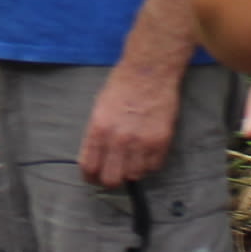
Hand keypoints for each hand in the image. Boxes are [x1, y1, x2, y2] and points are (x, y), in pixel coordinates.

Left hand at [78, 57, 179, 188]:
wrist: (149, 71)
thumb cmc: (122, 86)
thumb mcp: (99, 109)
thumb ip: (97, 136)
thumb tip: (97, 159)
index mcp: (98, 130)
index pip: (89, 167)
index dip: (91, 177)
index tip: (94, 178)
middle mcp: (118, 139)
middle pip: (111, 179)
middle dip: (111, 180)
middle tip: (114, 173)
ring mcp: (141, 141)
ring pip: (134, 176)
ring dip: (132, 171)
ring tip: (133, 159)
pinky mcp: (160, 141)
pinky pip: (154, 167)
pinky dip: (149, 164)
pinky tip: (146, 153)